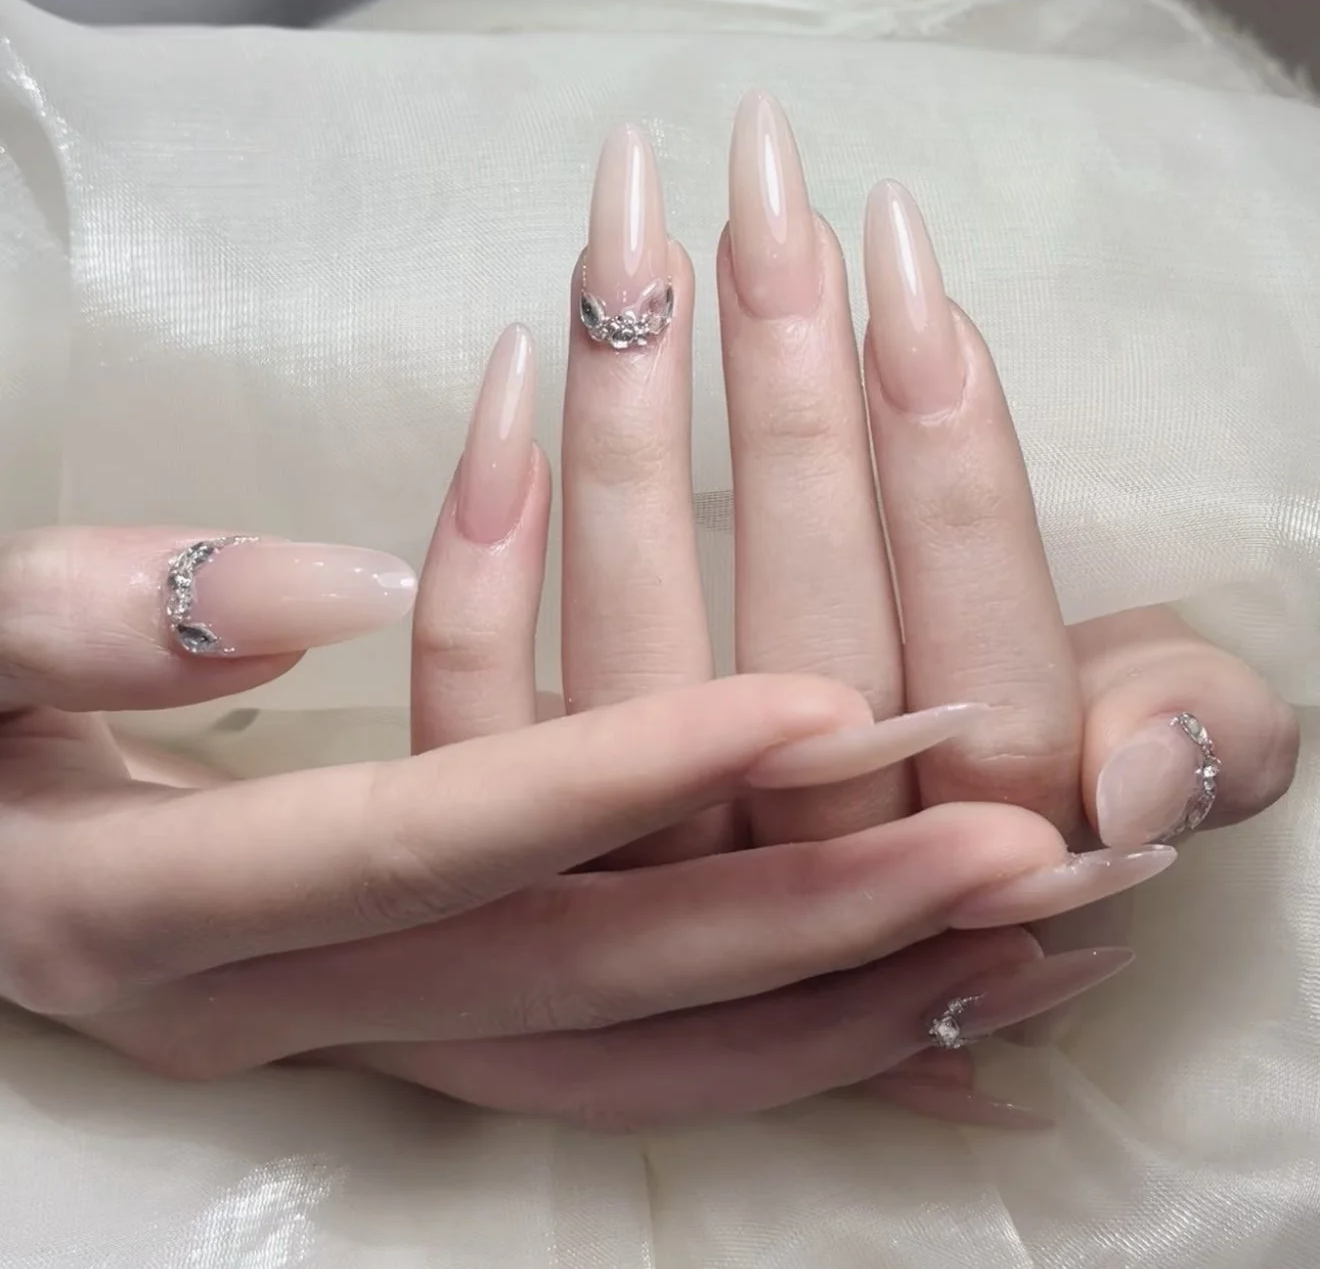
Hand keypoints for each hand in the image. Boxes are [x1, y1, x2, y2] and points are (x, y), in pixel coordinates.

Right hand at [0, 529, 1046, 1084]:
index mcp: (180, 904)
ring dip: (825, 1012)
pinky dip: (768, 1055)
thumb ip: (102, 617)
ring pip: (629, 1065)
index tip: (817, 699)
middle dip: (802, 910)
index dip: (627, 771)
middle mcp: (298, 1011)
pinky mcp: (421, 1034)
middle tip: (1006, 848)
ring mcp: (372, 1044)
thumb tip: (332, 589)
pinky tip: (903, 1020)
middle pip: (586, 975)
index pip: (445, 834)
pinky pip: (620, 1076)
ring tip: (1010, 951)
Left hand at [345, 96, 1295, 1128]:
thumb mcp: (1173, 755)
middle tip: (765, 191)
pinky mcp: (526, 834)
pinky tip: (507, 386)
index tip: (906, 269)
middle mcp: (809, 880)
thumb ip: (1205, 744)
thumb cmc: (1037, 791)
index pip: (983, 672)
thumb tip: (1132, 778)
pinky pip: (480, 713)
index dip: (950, 472)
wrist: (895, 900)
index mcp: (984, 860)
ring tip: (630, 237)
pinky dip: (479, 565)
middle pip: (801, 645)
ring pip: (627, 667)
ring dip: (626, 437)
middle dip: (790, 399)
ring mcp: (648, 868)